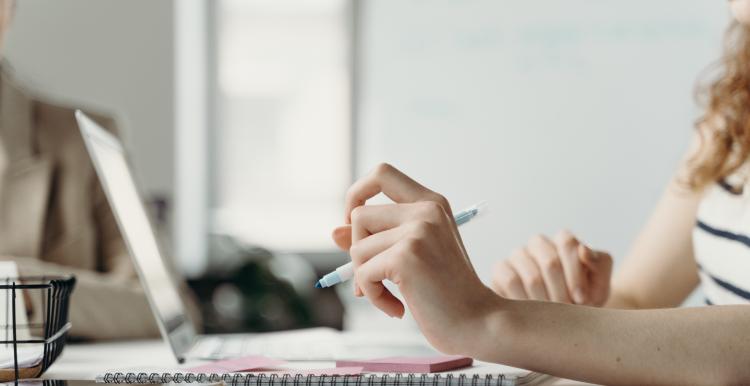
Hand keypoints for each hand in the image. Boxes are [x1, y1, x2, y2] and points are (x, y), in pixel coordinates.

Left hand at [332, 163, 501, 353]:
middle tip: (376, 276)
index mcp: (431, 203)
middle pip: (359, 215)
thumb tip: (334, 232)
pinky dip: (373, 296)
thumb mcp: (411, 256)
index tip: (355, 222)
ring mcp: (418, 231)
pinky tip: (396, 308)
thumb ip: (376, 239)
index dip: (357, 194)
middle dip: (358, 250)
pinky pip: (363, 274)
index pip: (381, 173)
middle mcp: (426, 210)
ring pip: (357, 248)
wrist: (478, 322)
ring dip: (365, 279)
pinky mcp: (406, 257)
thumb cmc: (447, 292)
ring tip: (391, 296)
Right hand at [490, 231, 612, 305]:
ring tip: (552, 316)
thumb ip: (599, 265)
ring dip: (546, 301)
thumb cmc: (583, 299)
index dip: (576, 273)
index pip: (567, 242)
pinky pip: (510, 281)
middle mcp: (539, 243)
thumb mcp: (600, 285)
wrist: (562, 320)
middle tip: (567, 312)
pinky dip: (525, 300)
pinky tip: (533, 314)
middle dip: (562, 292)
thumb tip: (583, 250)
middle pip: (550, 262)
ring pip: (531, 276)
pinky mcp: (501, 269)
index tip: (583, 299)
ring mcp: (518, 255)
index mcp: (563, 240)